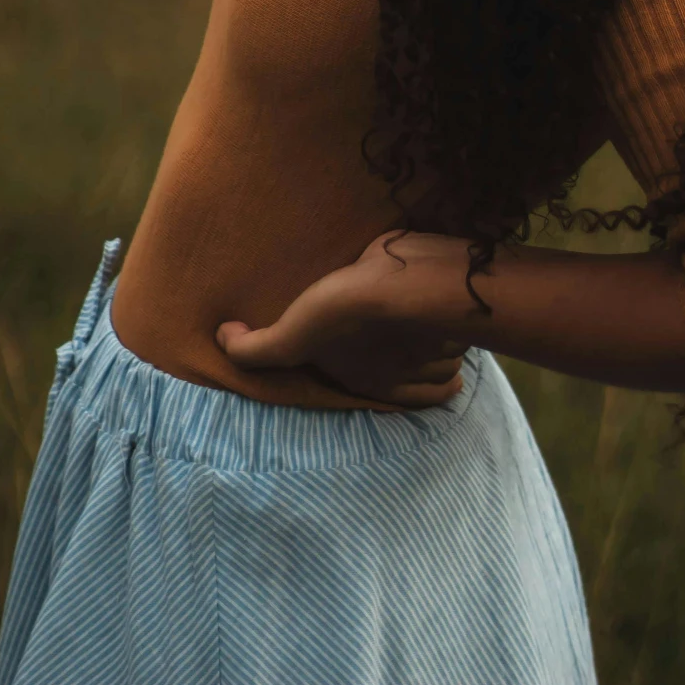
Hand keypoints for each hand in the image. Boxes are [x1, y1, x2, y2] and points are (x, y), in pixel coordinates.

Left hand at [215, 231, 475, 408]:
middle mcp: (407, 373)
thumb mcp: (291, 335)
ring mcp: (437, 347)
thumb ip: (257, 348)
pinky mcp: (455, 313)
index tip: (383, 370)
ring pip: (445, 360)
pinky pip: (462, 332)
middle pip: (424, 382)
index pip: (391, 401)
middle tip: (406, 344)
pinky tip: (446, 313)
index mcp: (370, 380)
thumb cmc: (347, 313)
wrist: (404, 283)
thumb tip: (223, 339)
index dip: (387, 387)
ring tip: (424, 324)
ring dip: (438, 348)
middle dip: (421, 371)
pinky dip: (456, 327)